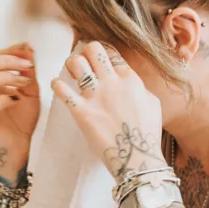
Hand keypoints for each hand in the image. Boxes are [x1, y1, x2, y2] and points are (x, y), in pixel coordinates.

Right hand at [0, 43, 39, 181]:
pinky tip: (16, 100)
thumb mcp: (30, 91)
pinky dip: (3, 99)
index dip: (9, 50)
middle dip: (5, 60)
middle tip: (26, 65)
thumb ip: (28, 72)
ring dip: (4, 77)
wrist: (19, 147)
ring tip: (23, 82)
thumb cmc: (22, 119)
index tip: (28, 49)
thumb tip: (28, 48)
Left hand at [51, 42, 165, 180]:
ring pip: (76, 63)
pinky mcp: (82, 112)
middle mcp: (112, 83)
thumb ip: (139, 87)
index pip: (111, 52)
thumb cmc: (147, 133)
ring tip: (69, 71)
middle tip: (83, 61)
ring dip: (70, 64)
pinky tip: (56, 85)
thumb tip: (129, 81)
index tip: (96, 57)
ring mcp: (96, 96)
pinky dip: (56, 85)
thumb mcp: (152, 103)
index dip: (102, 52)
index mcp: (130, 79)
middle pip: (93, 49)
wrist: (138, 158)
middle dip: (85, 52)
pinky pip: (62, 90)